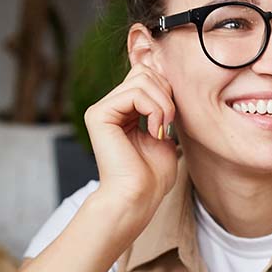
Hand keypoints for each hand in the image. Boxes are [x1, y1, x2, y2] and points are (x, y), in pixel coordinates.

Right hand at [83, 62, 178, 225]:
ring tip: (162, 130)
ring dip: (163, 104)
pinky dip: (154, 110)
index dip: (167, 91)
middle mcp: (110, 106)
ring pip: (142, 78)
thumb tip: (171, 84)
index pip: (147, 76)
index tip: (173, 121)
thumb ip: (163, 109)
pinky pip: (135, 92)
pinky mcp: (98, 114)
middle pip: (145, 72)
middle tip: (169, 125)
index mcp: (123, 111)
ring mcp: (102, 109)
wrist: (138, 199)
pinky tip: (155, 131)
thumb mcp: (163, 135)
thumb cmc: (152, 177)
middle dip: (166, 95)